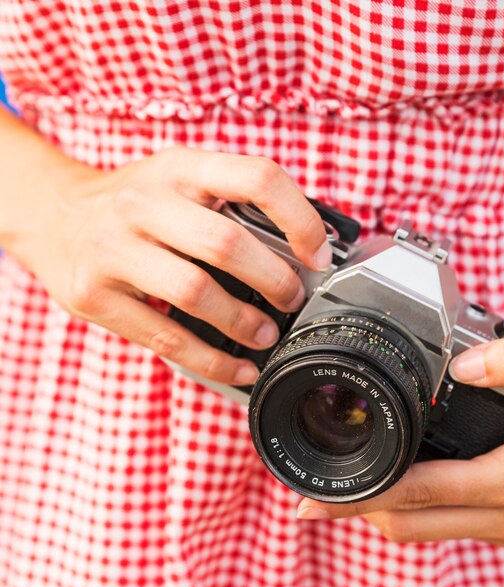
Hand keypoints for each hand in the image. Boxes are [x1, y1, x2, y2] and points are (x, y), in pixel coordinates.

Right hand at [12, 147, 330, 384]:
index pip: (257, 178)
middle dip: (274, 282)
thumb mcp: (180, 180)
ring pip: (196, 293)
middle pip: (227, 244)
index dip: (300, 219)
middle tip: (292, 300)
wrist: (52, 214)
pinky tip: (238, 367)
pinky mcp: (95, 296)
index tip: (317, 255)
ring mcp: (114, 249)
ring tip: (266, 335)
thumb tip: (300, 249)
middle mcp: (144, 203)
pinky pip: (166, 338)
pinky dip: (212, 360)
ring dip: (244, 323)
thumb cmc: (135, 202)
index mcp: (180, 168)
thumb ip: (231, 202)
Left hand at [296, 332, 503, 554]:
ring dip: (387, 512)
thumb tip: (462, 366)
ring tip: (347, 486)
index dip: (362, 497)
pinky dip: (420, 510)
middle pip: (415, 524)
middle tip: (312, 496)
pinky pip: (454, 526)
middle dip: (360, 512)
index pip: (419, 494)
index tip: (316, 498)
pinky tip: (401, 485)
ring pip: (432, 530)